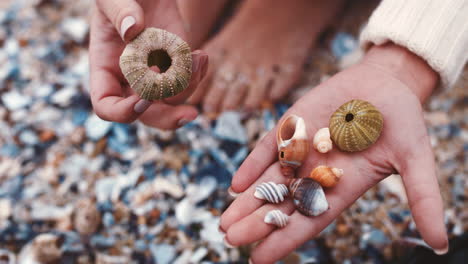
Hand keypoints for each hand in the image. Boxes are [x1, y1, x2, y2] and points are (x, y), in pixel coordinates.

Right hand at [89, 0, 207, 128]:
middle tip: (190, 114)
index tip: (144, 96)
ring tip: (199, 56)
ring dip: (190, 86)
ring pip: (173, 101)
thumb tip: (132, 29)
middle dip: (168, 118)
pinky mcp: (176, 67)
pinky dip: (198, 75)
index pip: (106, 105)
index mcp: (105, 69)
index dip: (123, 110)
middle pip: (145, 116)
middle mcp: (130, 79)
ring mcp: (155, 76)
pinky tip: (201, 56)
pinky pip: (189, 84)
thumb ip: (119, 11)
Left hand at [220, 44, 447, 262]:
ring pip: (269, 181)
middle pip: (282, 205)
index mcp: (341, 187)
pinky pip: (268, 148)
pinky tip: (235, 184)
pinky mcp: (290, 126)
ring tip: (224, 223)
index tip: (259, 260)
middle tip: (230, 240)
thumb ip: (422, 197)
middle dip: (257, 223)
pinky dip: (252, 165)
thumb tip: (442, 243)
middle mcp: (316, 173)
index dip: (286, 240)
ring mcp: (300, 150)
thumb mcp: (415, 159)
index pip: (310, 220)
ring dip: (247, 201)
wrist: (385, 83)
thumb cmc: (402, 122)